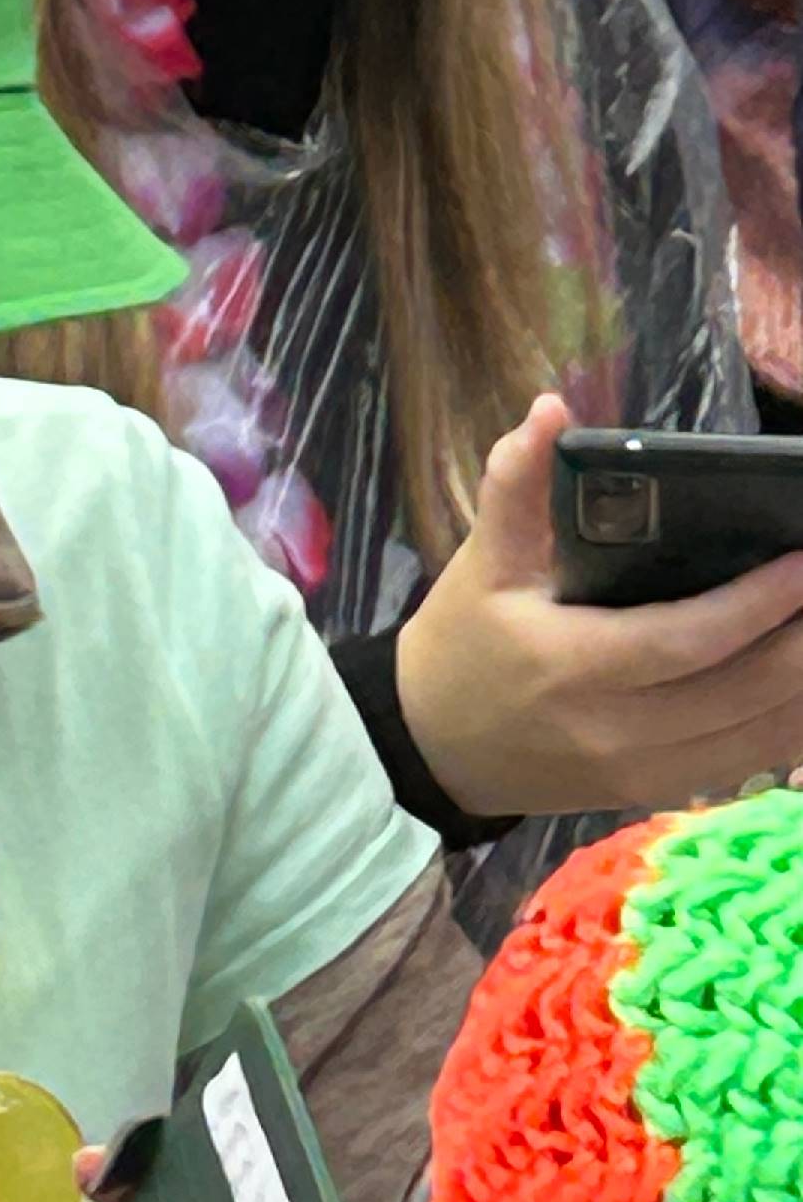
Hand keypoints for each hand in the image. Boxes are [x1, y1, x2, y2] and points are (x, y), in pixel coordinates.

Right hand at [397, 394, 802, 815]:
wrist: (434, 747)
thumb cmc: (461, 643)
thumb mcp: (482, 563)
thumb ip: (516, 487)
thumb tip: (550, 410)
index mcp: (574, 666)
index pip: (688, 640)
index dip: (756, 604)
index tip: (802, 558)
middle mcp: (619, 731)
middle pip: (742, 692)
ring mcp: (644, 772)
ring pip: (759, 737)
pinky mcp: (658, 791)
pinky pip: (747, 763)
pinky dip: (790, 726)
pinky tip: (801, 683)